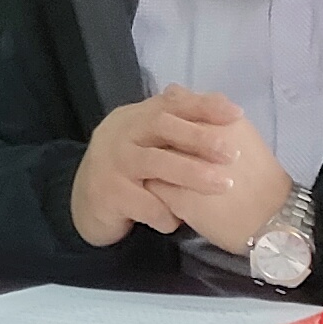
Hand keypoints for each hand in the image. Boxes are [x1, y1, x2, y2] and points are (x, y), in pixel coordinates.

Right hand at [72, 89, 285, 252]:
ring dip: (191, 173)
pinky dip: (165, 213)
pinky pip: (143, 203)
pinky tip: (179, 222)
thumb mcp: (149, 143)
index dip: (204, 106)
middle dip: (200, 137)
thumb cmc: (128, 171)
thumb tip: (219, 100)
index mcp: (134, 117)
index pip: (170, 103)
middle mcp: (120, 134)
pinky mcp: (106, 193)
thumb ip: (177, 124)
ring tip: (223, 185)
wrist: (85, 204)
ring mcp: (111, 162)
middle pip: (161, 126)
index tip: (237, 115)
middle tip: (232, 152)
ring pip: (155, 163)